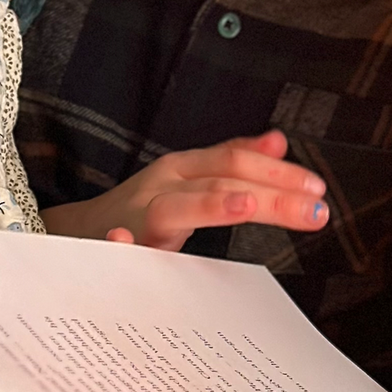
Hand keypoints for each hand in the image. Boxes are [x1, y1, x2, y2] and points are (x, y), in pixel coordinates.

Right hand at [40, 130, 327, 250]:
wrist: (72, 233)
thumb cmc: (144, 209)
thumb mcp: (191, 179)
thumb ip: (233, 163)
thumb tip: (280, 142)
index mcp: (186, 167)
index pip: (239, 160)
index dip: (280, 173)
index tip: (319, 190)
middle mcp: (164, 184)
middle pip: (224, 180)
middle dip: (273, 195)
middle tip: (317, 211)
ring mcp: (135, 215)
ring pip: (178, 207)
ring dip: (211, 202)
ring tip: (247, 206)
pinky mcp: (107, 249)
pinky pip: (113, 247)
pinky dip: (122, 245)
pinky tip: (134, 245)